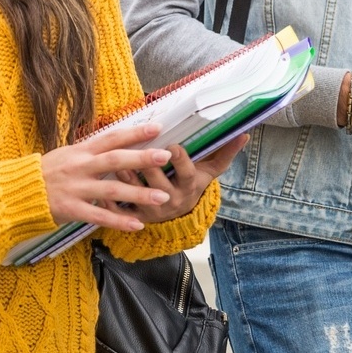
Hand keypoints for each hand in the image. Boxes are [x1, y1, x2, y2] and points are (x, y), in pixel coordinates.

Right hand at [41, 122, 175, 233]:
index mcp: (80, 151)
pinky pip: (99, 216)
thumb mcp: (66, 155)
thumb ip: (90, 152)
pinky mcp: (71, 209)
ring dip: (139, 194)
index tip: (157, 127)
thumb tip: (116, 144)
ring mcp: (76, 188)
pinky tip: (138, 224)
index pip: (111, 137)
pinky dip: (119, 221)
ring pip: (112, 190)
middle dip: (142, 158)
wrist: (16, 193)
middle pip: (115, 159)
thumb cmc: (44, 173)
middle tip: (166, 156)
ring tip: (162, 197)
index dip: (134, 132)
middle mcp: (80, 167)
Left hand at [119, 134, 247, 223]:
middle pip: (156, 178)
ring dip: (125, 174)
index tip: (171, 145)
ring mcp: (153, 210)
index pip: (185, 169)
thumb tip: (245, 134)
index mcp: (189, 185)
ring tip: (118, 161)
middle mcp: (172, 199)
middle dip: (146, 163)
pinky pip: (121, 207)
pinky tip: (106, 180)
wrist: (179, 218)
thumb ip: (225, 152)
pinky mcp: (137, 218)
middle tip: (139, 149)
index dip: (177, 156)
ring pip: (135, 190)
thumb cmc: (192, 184)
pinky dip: (111, 195)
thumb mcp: (209, 172)